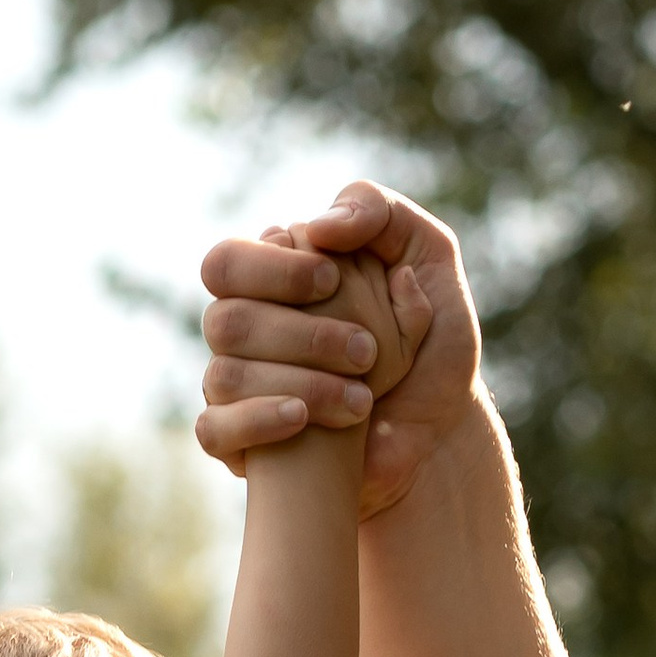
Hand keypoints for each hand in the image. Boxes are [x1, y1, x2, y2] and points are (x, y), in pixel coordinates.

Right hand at [199, 183, 481, 516]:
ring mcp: (239, 391)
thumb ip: (377, 212)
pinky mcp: (242, 444)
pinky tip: (303, 421)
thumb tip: (316, 225)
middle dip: (297, 333)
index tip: (333, 280)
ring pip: (223, 375)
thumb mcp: (428, 258)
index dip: (273, 268)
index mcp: (273, 283)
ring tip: (364, 397)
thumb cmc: (433, 346)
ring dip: (299, 382)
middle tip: (367, 350)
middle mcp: (245, 334)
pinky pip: (214, 432)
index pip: (228, 263)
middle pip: (224, 319)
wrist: (441, 432)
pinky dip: (257, 422)